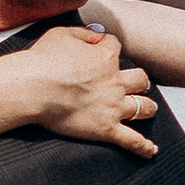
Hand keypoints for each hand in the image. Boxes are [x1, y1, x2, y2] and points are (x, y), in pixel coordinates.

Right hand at [3, 22, 158, 158]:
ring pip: (143, 107)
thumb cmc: (42, 60)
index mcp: (105, 57)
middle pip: (140, 78)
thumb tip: (99, 34)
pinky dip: (143, 147)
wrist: (33, 88)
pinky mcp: (106, 129)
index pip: (115, 46)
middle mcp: (115, 81)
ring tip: (147, 109)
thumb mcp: (61, 34)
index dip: (109, 48)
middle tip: (136, 85)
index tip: (102, 51)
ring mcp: (113, 106)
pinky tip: (151, 151)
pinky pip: (132, 140)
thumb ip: (84, 33)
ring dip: (147, 108)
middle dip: (139, 81)